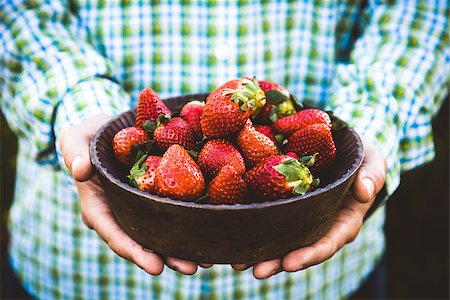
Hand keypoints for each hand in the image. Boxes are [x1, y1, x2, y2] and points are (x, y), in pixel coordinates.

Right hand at [59, 114, 211, 274]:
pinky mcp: (155, 198)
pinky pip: (170, 214)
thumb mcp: (76, 139)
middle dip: (166, 257)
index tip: (156, 267)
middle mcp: (120, 214)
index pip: (115, 234)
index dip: (135, 252)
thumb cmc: (89, 136)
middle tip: (191, 268)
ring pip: (159, 234)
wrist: (109, 130)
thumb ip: (75, 153)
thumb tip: (79, 171)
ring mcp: (138, 208)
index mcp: (98, 207)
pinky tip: (206, 233)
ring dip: (181, 248)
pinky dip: (186, 225)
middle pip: (142, 242)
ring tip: (205, 260)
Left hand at [232, 139, 386, 278]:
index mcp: (343, 220)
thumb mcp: (373, 161)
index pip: (328, 243)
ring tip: (237, 262)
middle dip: (277, 262)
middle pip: (299, 249)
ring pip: (281, 240)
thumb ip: (372, 176)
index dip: (309, 255)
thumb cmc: (361, 157)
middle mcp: (320, 225)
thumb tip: (365, 193)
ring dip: (260, 252)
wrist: (342, 148)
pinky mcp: (285, 205)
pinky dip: (253, 228)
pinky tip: (233, 234)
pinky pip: (270, 219)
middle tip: (256, 271)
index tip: (290, 263)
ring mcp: (302, 217)